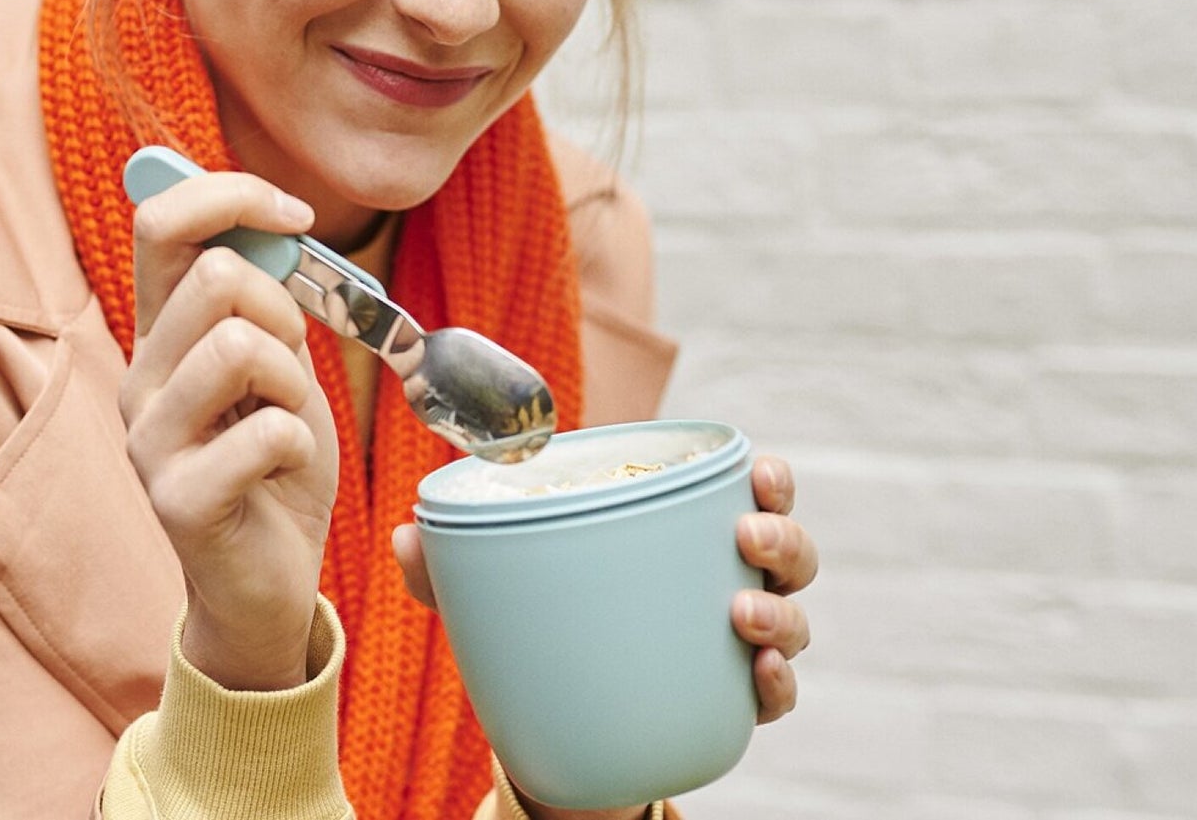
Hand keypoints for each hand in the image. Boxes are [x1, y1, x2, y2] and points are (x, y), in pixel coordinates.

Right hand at [124, 170, 340, 690]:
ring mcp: (150, 441)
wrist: (266, 581)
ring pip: (239, 346)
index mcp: (161, 334)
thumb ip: (265, 301)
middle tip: (289, 368)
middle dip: (283, 310)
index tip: (295, 215)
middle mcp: (140, 378)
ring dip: (293, 382)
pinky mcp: (178, 500)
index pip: (161, 222)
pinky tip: (282, 472)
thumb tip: (270, 220)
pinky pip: (268, 432)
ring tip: (285, 423)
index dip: (231, 194)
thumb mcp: (280, 365)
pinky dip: (300, 445)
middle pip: (215, 275)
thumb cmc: (274, 464)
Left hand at [391, 454, 817, 724]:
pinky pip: (775, 696)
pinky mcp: (732, 707)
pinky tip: (759, 678)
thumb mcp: (497, 593)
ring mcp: (737, 648)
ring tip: (742, 615)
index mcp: (683, 536)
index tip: (759, 470)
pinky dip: (777, 686)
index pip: (746, 495)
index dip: (769, 480)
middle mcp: (726, 583)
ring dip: (780, 612)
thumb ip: (451, 565)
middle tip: (745, 536)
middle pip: (787, 551)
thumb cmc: (548, 623)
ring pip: (793, 621)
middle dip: (781, 536)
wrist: (561, 727)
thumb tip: (403, 536)